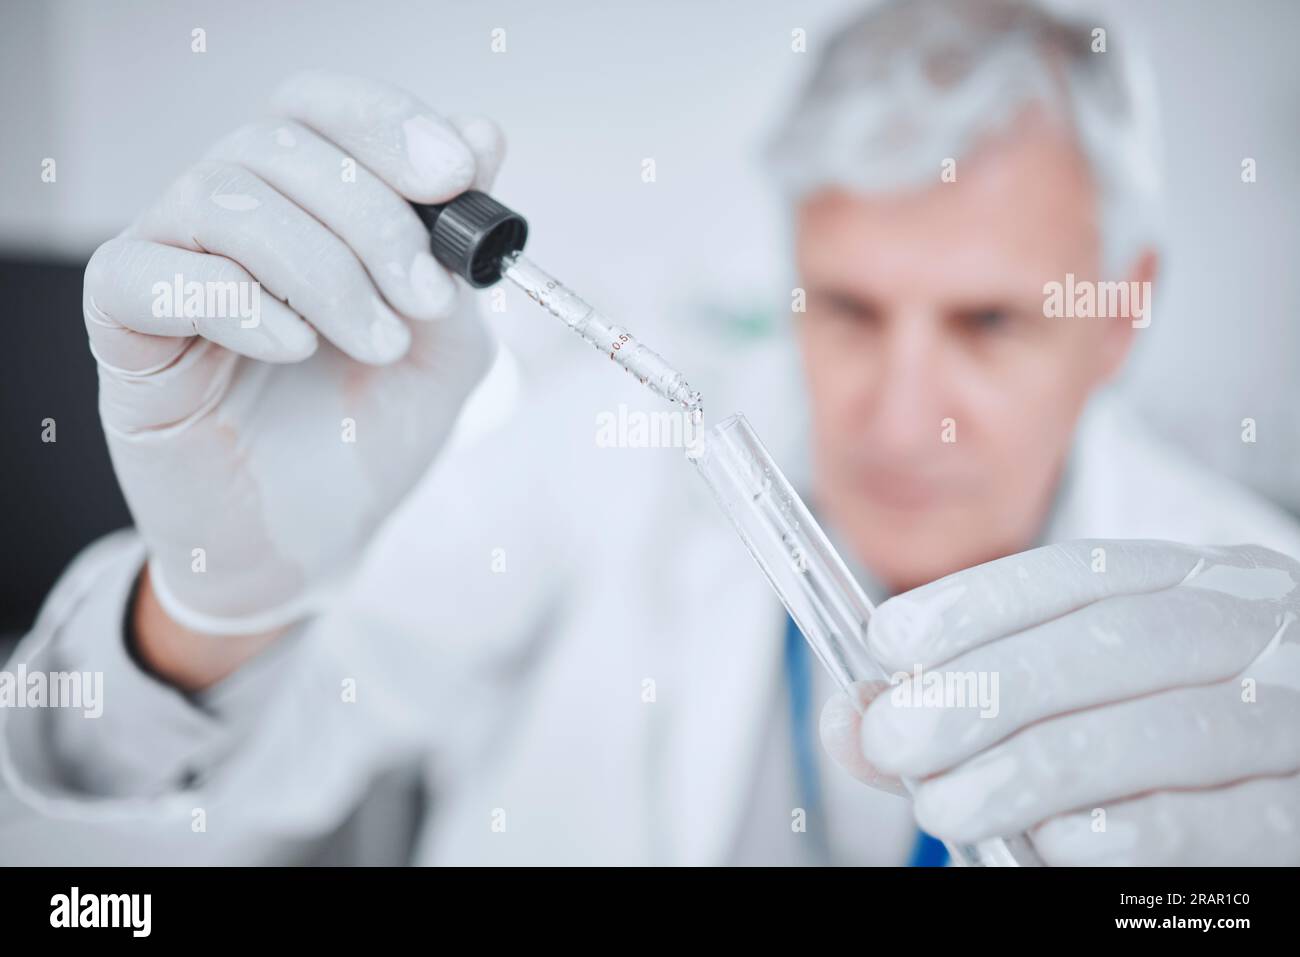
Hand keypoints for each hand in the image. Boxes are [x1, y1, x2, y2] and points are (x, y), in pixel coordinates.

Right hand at [85, 70, 502, 635]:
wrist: (313, 539)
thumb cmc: (367, 433)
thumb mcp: (445, 343)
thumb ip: (460, 253)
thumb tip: (482, 133)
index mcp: (302, 202)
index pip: (320, 108)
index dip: (387, 124)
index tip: (457, 176)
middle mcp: (229, 214)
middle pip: (277, 143)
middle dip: (373, 217)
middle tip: (425, 296)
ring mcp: (170, 264)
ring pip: (223, 200)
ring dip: (323, 269)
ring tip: (379, 343)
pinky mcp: (123, 330)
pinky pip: (147, 276)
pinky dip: (235, 302)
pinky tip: (294, 349)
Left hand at [819, 540, 1299, 864]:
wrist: (1277, 790)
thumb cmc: (1162, 741)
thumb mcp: (1069, 698)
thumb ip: (959, 710)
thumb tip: (852, 721)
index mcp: (1192, 582)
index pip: (1077, 574)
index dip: (974, 603)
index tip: (886, 640)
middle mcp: (1249, 630)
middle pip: (1112, 641)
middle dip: (984, 689)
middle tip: (895, 738)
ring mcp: (1290, 715)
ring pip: (1163, 728)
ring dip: (1034, 769)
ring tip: (945, 803)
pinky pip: (1225, 820)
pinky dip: (1129, 831)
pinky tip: (1054, 842)